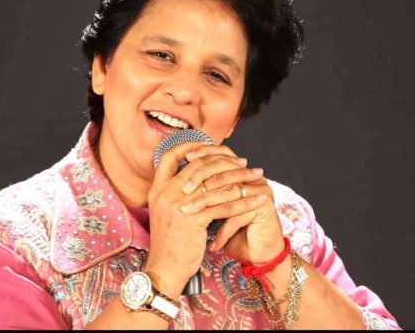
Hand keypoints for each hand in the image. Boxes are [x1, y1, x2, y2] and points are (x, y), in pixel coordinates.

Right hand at [144, 142, 266, 298]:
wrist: (164, 269)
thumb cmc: (170, 242)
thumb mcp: (166, 212)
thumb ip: (177, 193)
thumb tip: (200, 177)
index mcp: (157, 189)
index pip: (170, 155)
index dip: (189, 146)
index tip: (209, 145)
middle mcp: (166, 193)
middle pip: (199, 165)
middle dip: (225, 160)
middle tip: (243, 162)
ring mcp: (179, 205)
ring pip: (215, 183)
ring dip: (240, 178)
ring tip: (256, 177)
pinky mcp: (194, 220)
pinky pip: (225, 205)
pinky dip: (244, 201)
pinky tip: (257, 200)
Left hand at [183, 145, 285, 265]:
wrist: (258, 252)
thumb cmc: (231, 230)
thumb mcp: (213, 206)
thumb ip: (201, 189)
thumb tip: (173, 175)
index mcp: (238, 169)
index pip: (217, 154)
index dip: (199, 157)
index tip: (181, 163)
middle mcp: (250, 175)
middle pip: (222, 169)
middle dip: (199, 180)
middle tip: (182, 190)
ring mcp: (260, 188)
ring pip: (229, 192)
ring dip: (207, 204)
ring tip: (189, 214)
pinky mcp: (264, 205)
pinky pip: (240, 214)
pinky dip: (224, 230)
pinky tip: (212, 243)